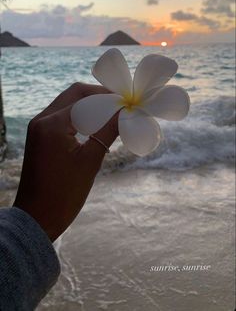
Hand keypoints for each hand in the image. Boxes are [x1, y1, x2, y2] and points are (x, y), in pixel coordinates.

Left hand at [13, 83, 118, 241]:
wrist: (37, 218)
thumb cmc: (64, 194)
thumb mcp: (91, 161)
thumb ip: (108, 131)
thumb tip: (125, 112)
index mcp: (52, 124)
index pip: (84, 99)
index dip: (108, 98)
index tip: (127, 101)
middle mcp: (41, 120)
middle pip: (73, 94)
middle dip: (98, 96)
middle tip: (120, 102)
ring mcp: (38, 127)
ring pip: (67, 104)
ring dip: (89, 105)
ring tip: (112, 112)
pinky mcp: (39, 136)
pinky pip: (61, 116)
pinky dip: (79, 116)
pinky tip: (95, 123)